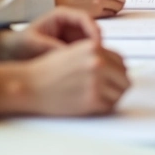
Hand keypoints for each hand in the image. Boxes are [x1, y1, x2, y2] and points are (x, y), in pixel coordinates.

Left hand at [0, 8, 101, 60]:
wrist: (12, 52)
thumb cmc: (20, 44)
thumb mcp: (34, 44)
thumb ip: (52, 47)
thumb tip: (71, 55)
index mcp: (61, 15)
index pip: (84, 18)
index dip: (93, 30)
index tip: (96, 45)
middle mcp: (70, 24)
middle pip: (92, 30)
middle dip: (96, 44)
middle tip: (98, 60)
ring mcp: (73, 35)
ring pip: (91, 43)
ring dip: (93, 53)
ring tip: (90, 67)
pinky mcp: (74, 48)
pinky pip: (86, 52)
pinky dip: (87, 60)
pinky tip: (85, 71)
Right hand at [0, 39, 129, 116]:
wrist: (30, 85)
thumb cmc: (48, 70)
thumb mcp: (73, 52)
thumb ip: (95, 55)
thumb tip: (118, 65)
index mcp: (94, 47)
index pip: (121, 61)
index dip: (118, 71)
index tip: (113, 78)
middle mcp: (97, 62)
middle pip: (124, 77)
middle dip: (117, 85)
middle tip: (108, 91)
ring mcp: (96, 81)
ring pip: (120, 92)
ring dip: (112, 96)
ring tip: (99, 98)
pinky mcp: (92, 99)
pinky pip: (110, 105)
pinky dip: (104, 107)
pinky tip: (92, 104)